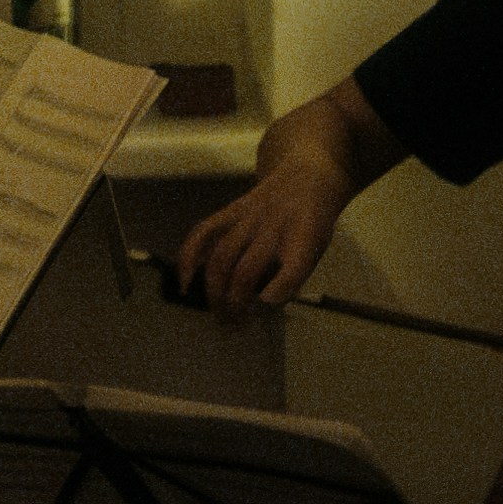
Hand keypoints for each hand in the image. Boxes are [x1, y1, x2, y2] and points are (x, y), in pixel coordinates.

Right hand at [169, 141, 356, 314]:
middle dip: (235, 305)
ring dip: (215, 293)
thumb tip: (262, 306)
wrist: (309, 176)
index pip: (293, 267)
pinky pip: (203, 234)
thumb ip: (293, 275)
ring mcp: (248, 218)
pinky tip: (185, 284)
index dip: (279, 290)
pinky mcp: (230, 211)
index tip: (266, 306)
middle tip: (233, 327)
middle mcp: (274, 227)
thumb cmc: (313, 222)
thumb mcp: (317, 249)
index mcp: (305, 238)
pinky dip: (189, 259)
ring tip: (217, 316)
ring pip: (221, 258)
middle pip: (247, 270)